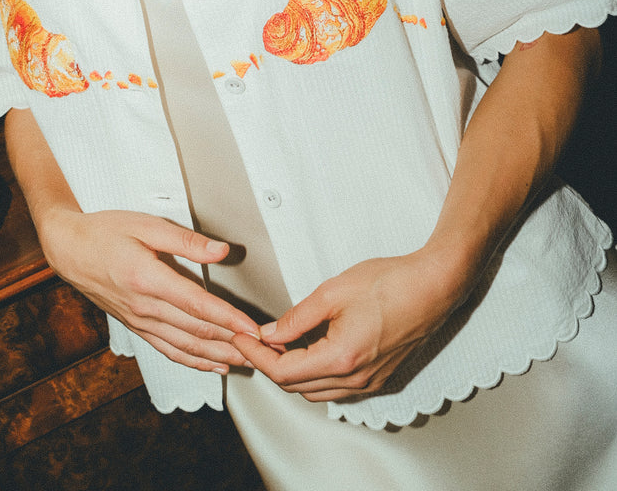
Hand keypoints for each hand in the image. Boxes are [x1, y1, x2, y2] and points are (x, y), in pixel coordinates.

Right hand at [40, 206, 259, 372]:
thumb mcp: (146, 225)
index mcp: (147, 278)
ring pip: (186, 346)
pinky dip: (194, 360)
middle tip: (263, 349)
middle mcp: (144, 307)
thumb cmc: (105, 232)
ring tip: (248, 362)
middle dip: (234, 343)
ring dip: (219, 356)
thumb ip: (186, 240)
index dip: (229, 319)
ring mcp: (139, 321)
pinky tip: (213, 365)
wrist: (69, 250)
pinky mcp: (137, 327)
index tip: (253, 328)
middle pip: (196, 331)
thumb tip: (220, 250)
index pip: (198, 305)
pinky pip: (169, 350)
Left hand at [232, 251, 462, 400]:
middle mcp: (355, 380)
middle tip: (254, 338)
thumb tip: (271, 332)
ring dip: (293, 371)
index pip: (283, 371)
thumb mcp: (332, 292)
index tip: (241, 337)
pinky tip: (310, 347)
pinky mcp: (379, 377)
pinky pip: (337, 387)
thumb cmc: (389, 283)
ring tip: (279, 341)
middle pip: (296, 386)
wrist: (433, 286)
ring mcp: (369, 383)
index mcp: (341, 359)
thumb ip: (297, 317)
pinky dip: (315, 372)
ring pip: (316, 390)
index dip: (256, 355)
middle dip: (270, 364)